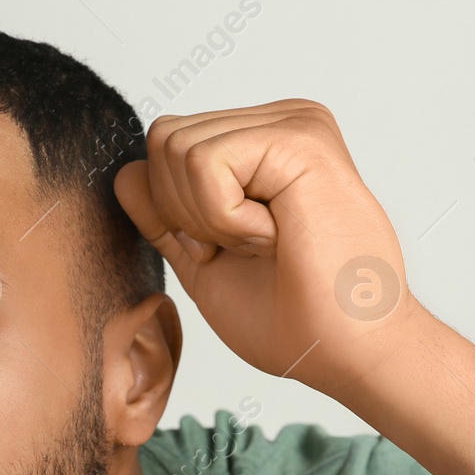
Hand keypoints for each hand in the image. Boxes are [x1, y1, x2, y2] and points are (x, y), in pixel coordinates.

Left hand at [114, 99, 415, 400]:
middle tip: (251, 250)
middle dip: (185, 213)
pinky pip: (204, 162)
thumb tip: (125, 173)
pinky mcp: (300, 137)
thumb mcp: (205, 262)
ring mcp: (294, 123)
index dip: (177, 214)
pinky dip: (224, 217)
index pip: (166, 148)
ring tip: (268, 243)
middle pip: (163, 140)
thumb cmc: (294, 318)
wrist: (348, 351)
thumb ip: (166, 217)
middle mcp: (281, 123)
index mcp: (263, 146)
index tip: (236, 253)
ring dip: (209, 218)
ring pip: (176, 147)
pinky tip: (276, 236)